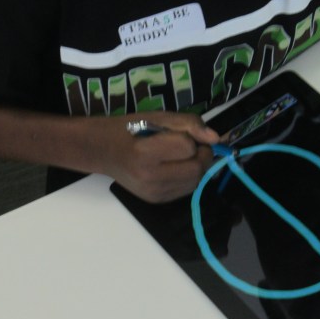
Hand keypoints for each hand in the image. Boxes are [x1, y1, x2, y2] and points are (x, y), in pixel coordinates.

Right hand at [97, 111, 220, 202]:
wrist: (104, 152)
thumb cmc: (129, 130)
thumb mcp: (158, 117)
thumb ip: (189, 124)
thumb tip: (215, 138)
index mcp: (146, 153)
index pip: (187, 147)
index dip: (192, 138)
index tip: (182, 134)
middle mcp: (150, 177)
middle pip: (197, 169)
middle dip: (201, 155)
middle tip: (190, 145)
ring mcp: (154, 193)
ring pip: (196, 182)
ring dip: (197, 167)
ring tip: (181, 156)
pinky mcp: (157, 201)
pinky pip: (187, 190)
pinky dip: (188, 177)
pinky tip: (175, 168)